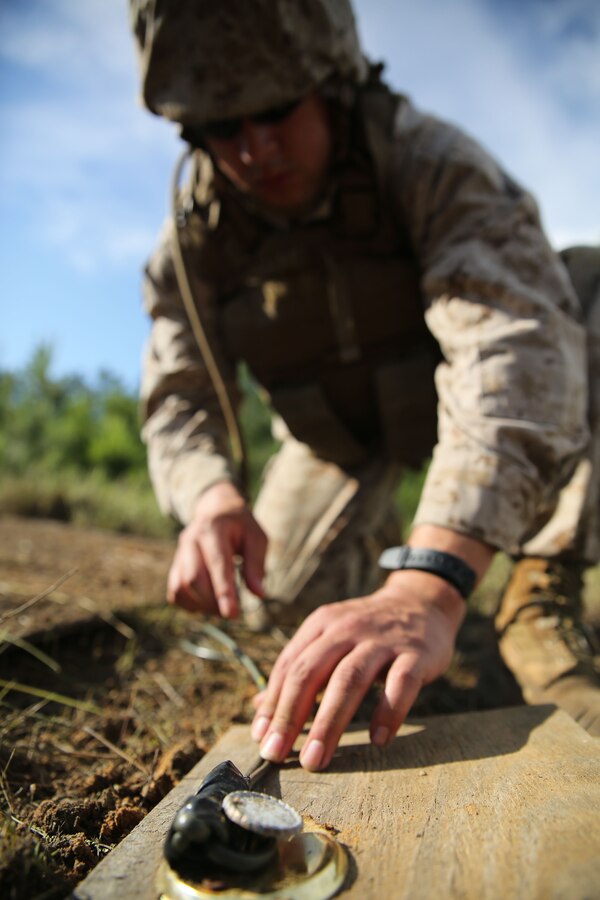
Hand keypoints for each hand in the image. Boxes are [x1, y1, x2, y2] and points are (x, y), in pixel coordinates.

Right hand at [167, 481, 266, 617]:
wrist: (216, 509)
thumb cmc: (240, 526)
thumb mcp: (257, 537)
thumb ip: (257, 565)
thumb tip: (259, 594)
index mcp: (212, 530)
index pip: (217, 565)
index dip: (223, 591)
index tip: (232, 614)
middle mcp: (190, 540)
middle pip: (193, 579)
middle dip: (213, 601)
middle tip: (233, 611)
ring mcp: (179, 553)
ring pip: (181, 587)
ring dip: (202, 605)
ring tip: (221, 605)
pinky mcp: (175, 565)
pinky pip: (175, 592)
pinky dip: (190, 604)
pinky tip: (207, 603)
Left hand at [250, 570, 465, 770]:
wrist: (419, 602)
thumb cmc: (366, 631)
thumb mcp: (329, 638)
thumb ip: (298, 669)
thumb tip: (258, 708)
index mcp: (321, 624)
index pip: (289, 666)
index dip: (272, 704)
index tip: (261, 739)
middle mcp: (347, 629)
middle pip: (312, 673)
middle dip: (290, 716)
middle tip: (277, 754)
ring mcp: (382, 641)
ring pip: (349, 680)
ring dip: (329, 722)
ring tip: (315, 759)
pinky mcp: (415, 654)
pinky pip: (401, 684)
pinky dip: (389, 712)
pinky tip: (378, 740)